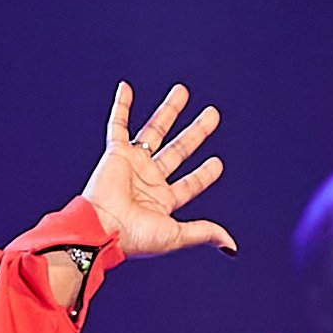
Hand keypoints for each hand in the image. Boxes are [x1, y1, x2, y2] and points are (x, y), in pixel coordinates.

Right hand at [79, 83, 235, 261]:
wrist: (102, 229)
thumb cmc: (135, 237)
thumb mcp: (175, 235)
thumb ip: (203, 233)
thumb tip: (230, 245)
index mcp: (162, 201)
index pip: (189, 184)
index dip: (204, 174)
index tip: (218, 163)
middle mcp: (148, 180)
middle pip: (178, 150)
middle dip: (196, 132)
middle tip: (212, 114)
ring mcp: (132, 165)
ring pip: (154, 132)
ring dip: (168, 112)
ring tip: (182, 92)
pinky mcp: (115, 154)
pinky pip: (117, 125)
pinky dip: (121, 106)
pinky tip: (126, 88)